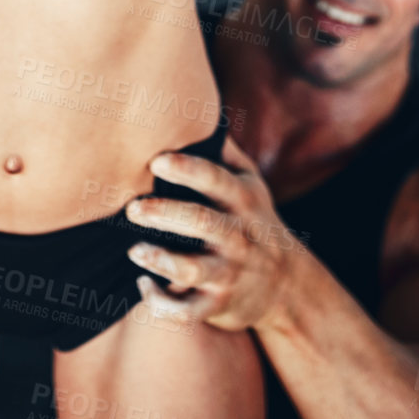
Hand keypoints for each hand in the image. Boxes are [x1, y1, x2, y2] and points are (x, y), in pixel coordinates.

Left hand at [124, 136, 303, 331]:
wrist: (286, 285)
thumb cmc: (254, 221)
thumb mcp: (252, 184)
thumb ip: (225, 151)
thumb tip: (194, 108)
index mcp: (243, 200)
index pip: (215, 180)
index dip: (187, 168)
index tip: (157, 160)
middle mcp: (237, 236)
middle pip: (201, 222)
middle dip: (165, 213)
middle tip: (132, 207)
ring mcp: (228, 273)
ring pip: (192, 270)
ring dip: (161, 260)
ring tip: (134, 250)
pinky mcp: (218, 306)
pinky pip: (186, 310)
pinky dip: (161, 302)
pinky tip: (143, 284)